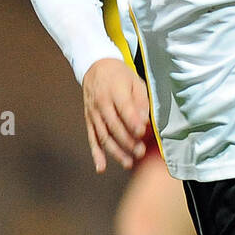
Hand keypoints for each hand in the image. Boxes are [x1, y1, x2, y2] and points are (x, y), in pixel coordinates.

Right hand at [82, 58, 149, 172]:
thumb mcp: (135, 81)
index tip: (142, 133)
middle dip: (127, 141)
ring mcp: (94, 113)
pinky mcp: (89, 120)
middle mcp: (102, 104)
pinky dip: (96, 154)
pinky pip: (92, 138)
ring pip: (103, 136)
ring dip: (115, 152)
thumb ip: (141, 101)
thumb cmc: (119, 75)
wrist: (95, 66)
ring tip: (128, 163)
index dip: (133, 122)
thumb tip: (145, 121)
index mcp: (115, 91)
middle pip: (114, 126)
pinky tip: (101, 167)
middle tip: (140, 152)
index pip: (124, 109)